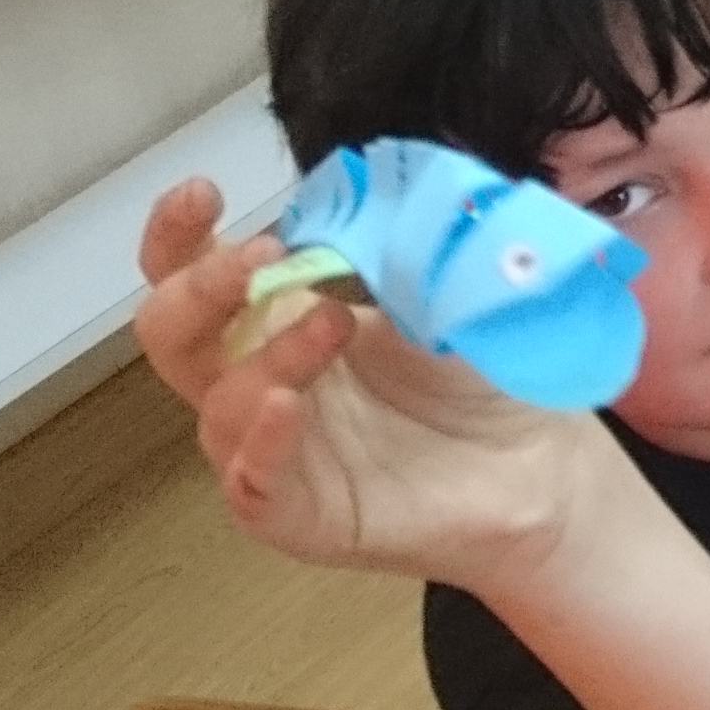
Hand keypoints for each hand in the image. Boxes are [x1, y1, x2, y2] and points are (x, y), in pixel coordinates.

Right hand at [132, 176, 607, 591]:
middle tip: (261, 257)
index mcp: (274, 320)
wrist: (539, 462)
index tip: (201, 194)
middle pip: (170, 336)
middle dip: (200, 288)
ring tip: (335, 324)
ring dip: (268, 354)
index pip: (187, 274)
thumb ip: (375, 247)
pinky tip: (285, 404)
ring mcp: (271, 452)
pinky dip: (261, 441)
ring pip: (216, 404)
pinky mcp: (299, 515)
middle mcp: (256, 382)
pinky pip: (252, 484)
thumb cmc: (474, 376)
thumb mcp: (427, 290)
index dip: (176, 234)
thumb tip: (338, 206)